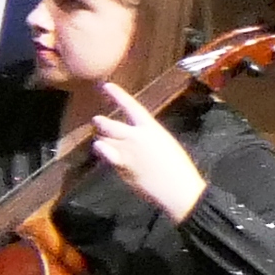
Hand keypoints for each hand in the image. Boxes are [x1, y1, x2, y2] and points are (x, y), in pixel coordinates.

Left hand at [79, 79, 208, 222]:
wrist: (177, 188)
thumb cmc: (177, 167)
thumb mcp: (164, 143)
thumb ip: (145, 137)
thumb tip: (129, 136)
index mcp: (151, 128)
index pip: (131, 106)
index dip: (118, 95)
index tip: (106, 86)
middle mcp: (136, 137)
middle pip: (110, 125)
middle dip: (102, 122)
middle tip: (97, 120)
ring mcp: (126, 151)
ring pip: (105, 140)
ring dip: (103, 139)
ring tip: (104, 140)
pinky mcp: (121, 165)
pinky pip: (105, 154)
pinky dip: (102, 151)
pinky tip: (101, 149)